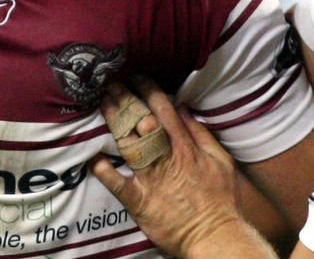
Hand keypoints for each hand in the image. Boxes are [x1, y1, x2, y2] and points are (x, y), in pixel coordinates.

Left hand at [91, 78, 272, 257]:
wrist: (214, 236)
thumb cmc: (219, 199)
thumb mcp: (220, 161)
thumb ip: (201, 133)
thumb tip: (184, 108)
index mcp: (184, 146)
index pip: (164, 109)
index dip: (147, 90)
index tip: (135, 77)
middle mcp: (164, 157)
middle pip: (141, 121)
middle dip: (125, 100)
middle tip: (110, 83)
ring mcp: (150, 178)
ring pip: (127, 143)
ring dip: (113, 122)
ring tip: (102, 103)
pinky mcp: (139, 200)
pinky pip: (117, 184)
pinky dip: (104, 171)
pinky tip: (94, 158)